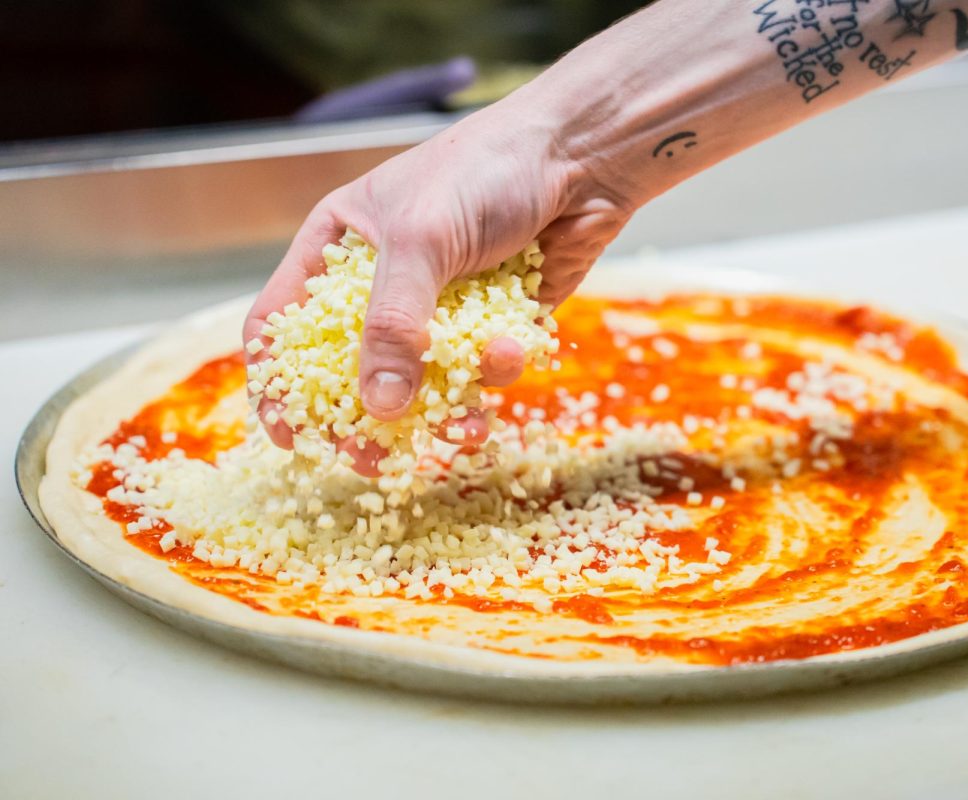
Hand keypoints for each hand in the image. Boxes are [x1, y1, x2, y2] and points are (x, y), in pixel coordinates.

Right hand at [242, 97, 633, 474]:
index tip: (294, 435)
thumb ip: (393, 321)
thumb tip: (378, 405)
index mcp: (339, 248)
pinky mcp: (491, 324)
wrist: (581, 157)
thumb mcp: (422, 239)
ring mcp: (438, 307)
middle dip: (367, 418)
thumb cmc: (487, 170)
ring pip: (424, 382)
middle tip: (377, 459)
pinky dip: (495, 370)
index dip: (281, 382)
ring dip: (444, 412)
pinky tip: (514, 348)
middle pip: (353, 369)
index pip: (284, 322)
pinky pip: (480, 370)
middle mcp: (383, 282)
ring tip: (467, 429)